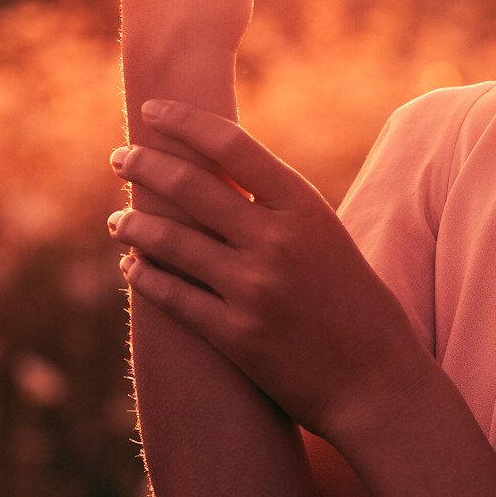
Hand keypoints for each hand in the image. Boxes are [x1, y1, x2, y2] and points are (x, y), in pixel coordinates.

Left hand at [107, 100, 417, 446]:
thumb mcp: (328, 241)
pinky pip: (170, 295)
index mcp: (305, 208)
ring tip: (117, 220)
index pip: (232, 145)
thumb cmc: (358, 308)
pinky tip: (132, 267)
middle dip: (144, 165)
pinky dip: (143, 276)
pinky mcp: (233, 334)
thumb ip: (281, 212)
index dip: (184, 122)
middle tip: (120, 157)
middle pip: (189, 186)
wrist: (377, 385)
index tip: (152, 112)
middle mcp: (276, 240)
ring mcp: (252, 288)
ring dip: (132, 224)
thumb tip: (223, 182)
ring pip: (168, 241)